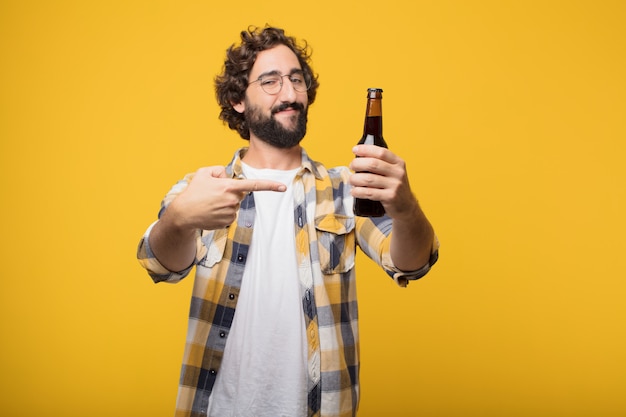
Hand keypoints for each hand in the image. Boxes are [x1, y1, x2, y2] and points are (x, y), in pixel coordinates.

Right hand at [166, 166, 286, 230]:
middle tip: (213, 194)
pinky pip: (230, 215)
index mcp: (229, 186)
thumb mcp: (204, 172)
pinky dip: (222, 213)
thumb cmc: (193, 191)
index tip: (283, 187)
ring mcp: (230, 212)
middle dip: (231, 192)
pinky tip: (211, 212)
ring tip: (210, 203)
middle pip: (240, 194)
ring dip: (225, 203)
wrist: (183, 213)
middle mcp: (232, 200)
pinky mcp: (227, 222)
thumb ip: (220, 169)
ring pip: (234, 205)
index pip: (254, 185)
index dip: (270, 185)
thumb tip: (229, 176)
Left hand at [349, 144, 418, 219]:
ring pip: (369, 179)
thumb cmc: (394, 187)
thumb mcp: (393, 172)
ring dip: (355, 179)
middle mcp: (398, 173)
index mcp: (398, 163)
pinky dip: (358, 191)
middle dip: (358, 164)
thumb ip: (381, 163)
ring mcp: (395, 185)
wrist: (406, 206)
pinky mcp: (390, 197)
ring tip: (351, 180)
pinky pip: (369, 192)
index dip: (366, 150)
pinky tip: (354, 191)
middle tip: (351, 166)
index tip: (355, 149)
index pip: (381, 152)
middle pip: (373, 164)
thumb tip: (359, 157)